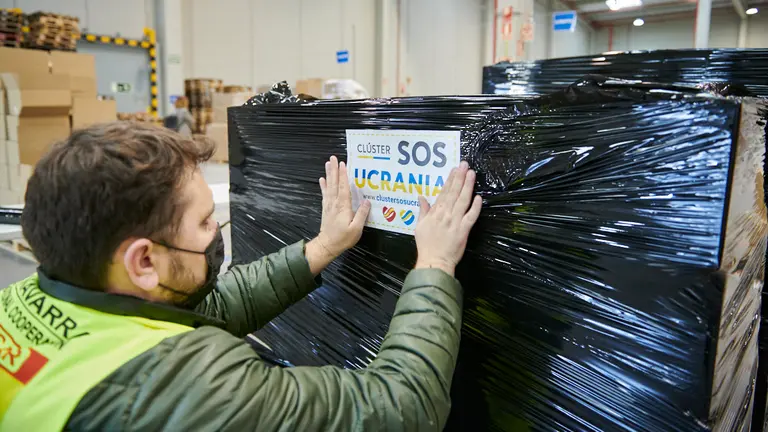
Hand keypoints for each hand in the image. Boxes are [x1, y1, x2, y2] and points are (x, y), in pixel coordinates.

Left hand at [306, 156, 370, 274]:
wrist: (327, 245)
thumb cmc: (343, 238)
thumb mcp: (356, 229)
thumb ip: (361, 215)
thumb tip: (367, 201)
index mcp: (343, 206)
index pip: (343, 187)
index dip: (343, 175)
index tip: (343, 164)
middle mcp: (335, 203)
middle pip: (334, 183)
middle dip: (334, 170)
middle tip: (333, 158)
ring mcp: (329, 205)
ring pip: (329, 186)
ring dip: (328, 174)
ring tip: (327, 164)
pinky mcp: (326, 209)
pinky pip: (325, 194)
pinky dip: (323, 186)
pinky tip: (322, 179)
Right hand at [414, 161, 481, 276]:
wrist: (434, 261)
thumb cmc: (426, 245)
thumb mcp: (419, 226)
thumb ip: (423, 211)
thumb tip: (421, 197)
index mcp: (435, 212)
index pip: (444, 192)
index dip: (450, 179)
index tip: (455, 169)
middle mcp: (446, 214)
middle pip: (454, 192)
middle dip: (460, 177)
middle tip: (465, 165)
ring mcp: (455, 221)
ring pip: (463, 200)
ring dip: (468, 186)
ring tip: (472, 174)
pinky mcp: (464, 230)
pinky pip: (471, 216)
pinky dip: (475, 207)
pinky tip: (478, 197)